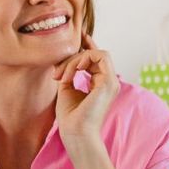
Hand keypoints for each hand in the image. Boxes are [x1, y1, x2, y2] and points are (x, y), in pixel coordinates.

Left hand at [52, 33, 119, 151]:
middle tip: (56, 74)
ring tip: (63, 76)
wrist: (75, 133)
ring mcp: (111, 82)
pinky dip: (85, 59)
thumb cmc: (70, 117)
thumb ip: (69, 73)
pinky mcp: (110, 82)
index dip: (89, 45)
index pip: (97, 59)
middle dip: (72, 59)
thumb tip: (66, 59)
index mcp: (100, 84)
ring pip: (97, 54)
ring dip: (76, 60)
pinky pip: (100, 56)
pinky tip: (74, 70)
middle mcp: (108, 82)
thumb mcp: (67, 89)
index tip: (80, 35)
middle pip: (94, 55)